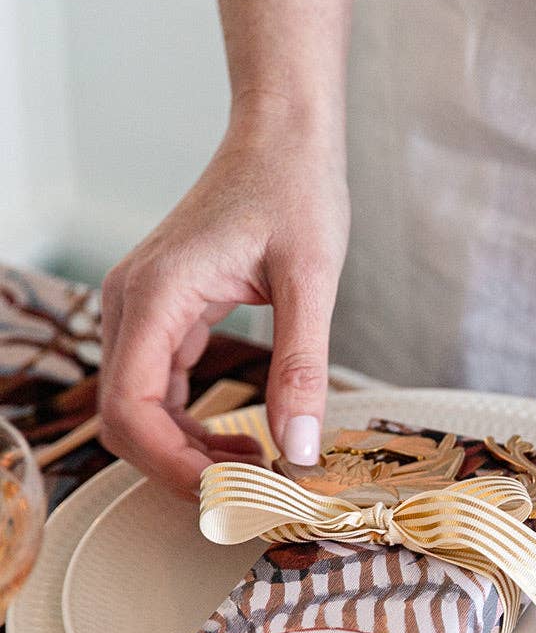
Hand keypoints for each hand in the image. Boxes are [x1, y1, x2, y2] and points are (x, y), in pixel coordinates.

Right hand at [99, 99, 348, 491]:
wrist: (282, 137)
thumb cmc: (295, 190)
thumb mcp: (312, 280)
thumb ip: (302, 368)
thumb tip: (298, 450)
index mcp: (158, 295)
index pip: (130, 408)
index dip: (173, 466)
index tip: (233, 491)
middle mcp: (133, 303)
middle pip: (125, 420)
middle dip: (180, 470)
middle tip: (250, 496)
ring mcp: (142, 309)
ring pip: (140, 410)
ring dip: (188, 453)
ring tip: (257, 471)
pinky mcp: (164, 313)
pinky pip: (159, 388)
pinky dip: (192, 425)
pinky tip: (244, 440)